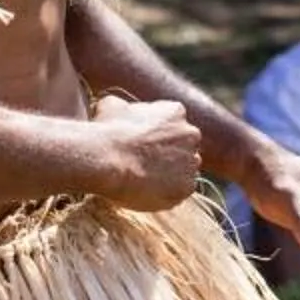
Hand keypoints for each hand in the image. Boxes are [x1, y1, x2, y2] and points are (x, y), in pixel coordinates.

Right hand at [86, 92, 203, 211]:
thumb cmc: (109, 131)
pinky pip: (180, 190)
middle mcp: (191, 134)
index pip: (173, 124)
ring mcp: (191, 161)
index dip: (156, 136)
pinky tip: (148, 192)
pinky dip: (168, 193)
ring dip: (170, 174)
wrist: (108, 160)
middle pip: (183, 146)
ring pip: (184, 169)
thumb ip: (124, 106)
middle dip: (168, 154)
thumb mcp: (111, 106)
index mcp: (176, 111)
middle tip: (145, 164)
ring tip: (145, 180)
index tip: (142, 145)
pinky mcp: (186, 186)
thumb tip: (118, 108)